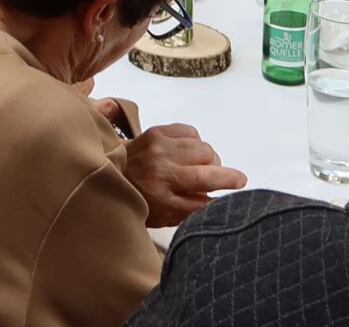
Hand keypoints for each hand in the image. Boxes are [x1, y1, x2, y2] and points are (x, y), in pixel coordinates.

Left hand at [120, 123, 244, 226]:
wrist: (108, 173)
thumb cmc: (137, 199)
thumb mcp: (164, 217)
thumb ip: (192, 210)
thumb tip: (220, 202)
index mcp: (163, 198)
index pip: (205, 197)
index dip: (227, 191)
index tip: (240, 188)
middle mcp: (163, 171)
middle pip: (210, 168)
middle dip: (223, 175)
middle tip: (222, 179)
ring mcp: (160, 148)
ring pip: (204, 149)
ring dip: (210, 159)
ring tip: (202, 166)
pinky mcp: (157, 132)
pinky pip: (191, 132)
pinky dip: (196, 142)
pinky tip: (189, 152)